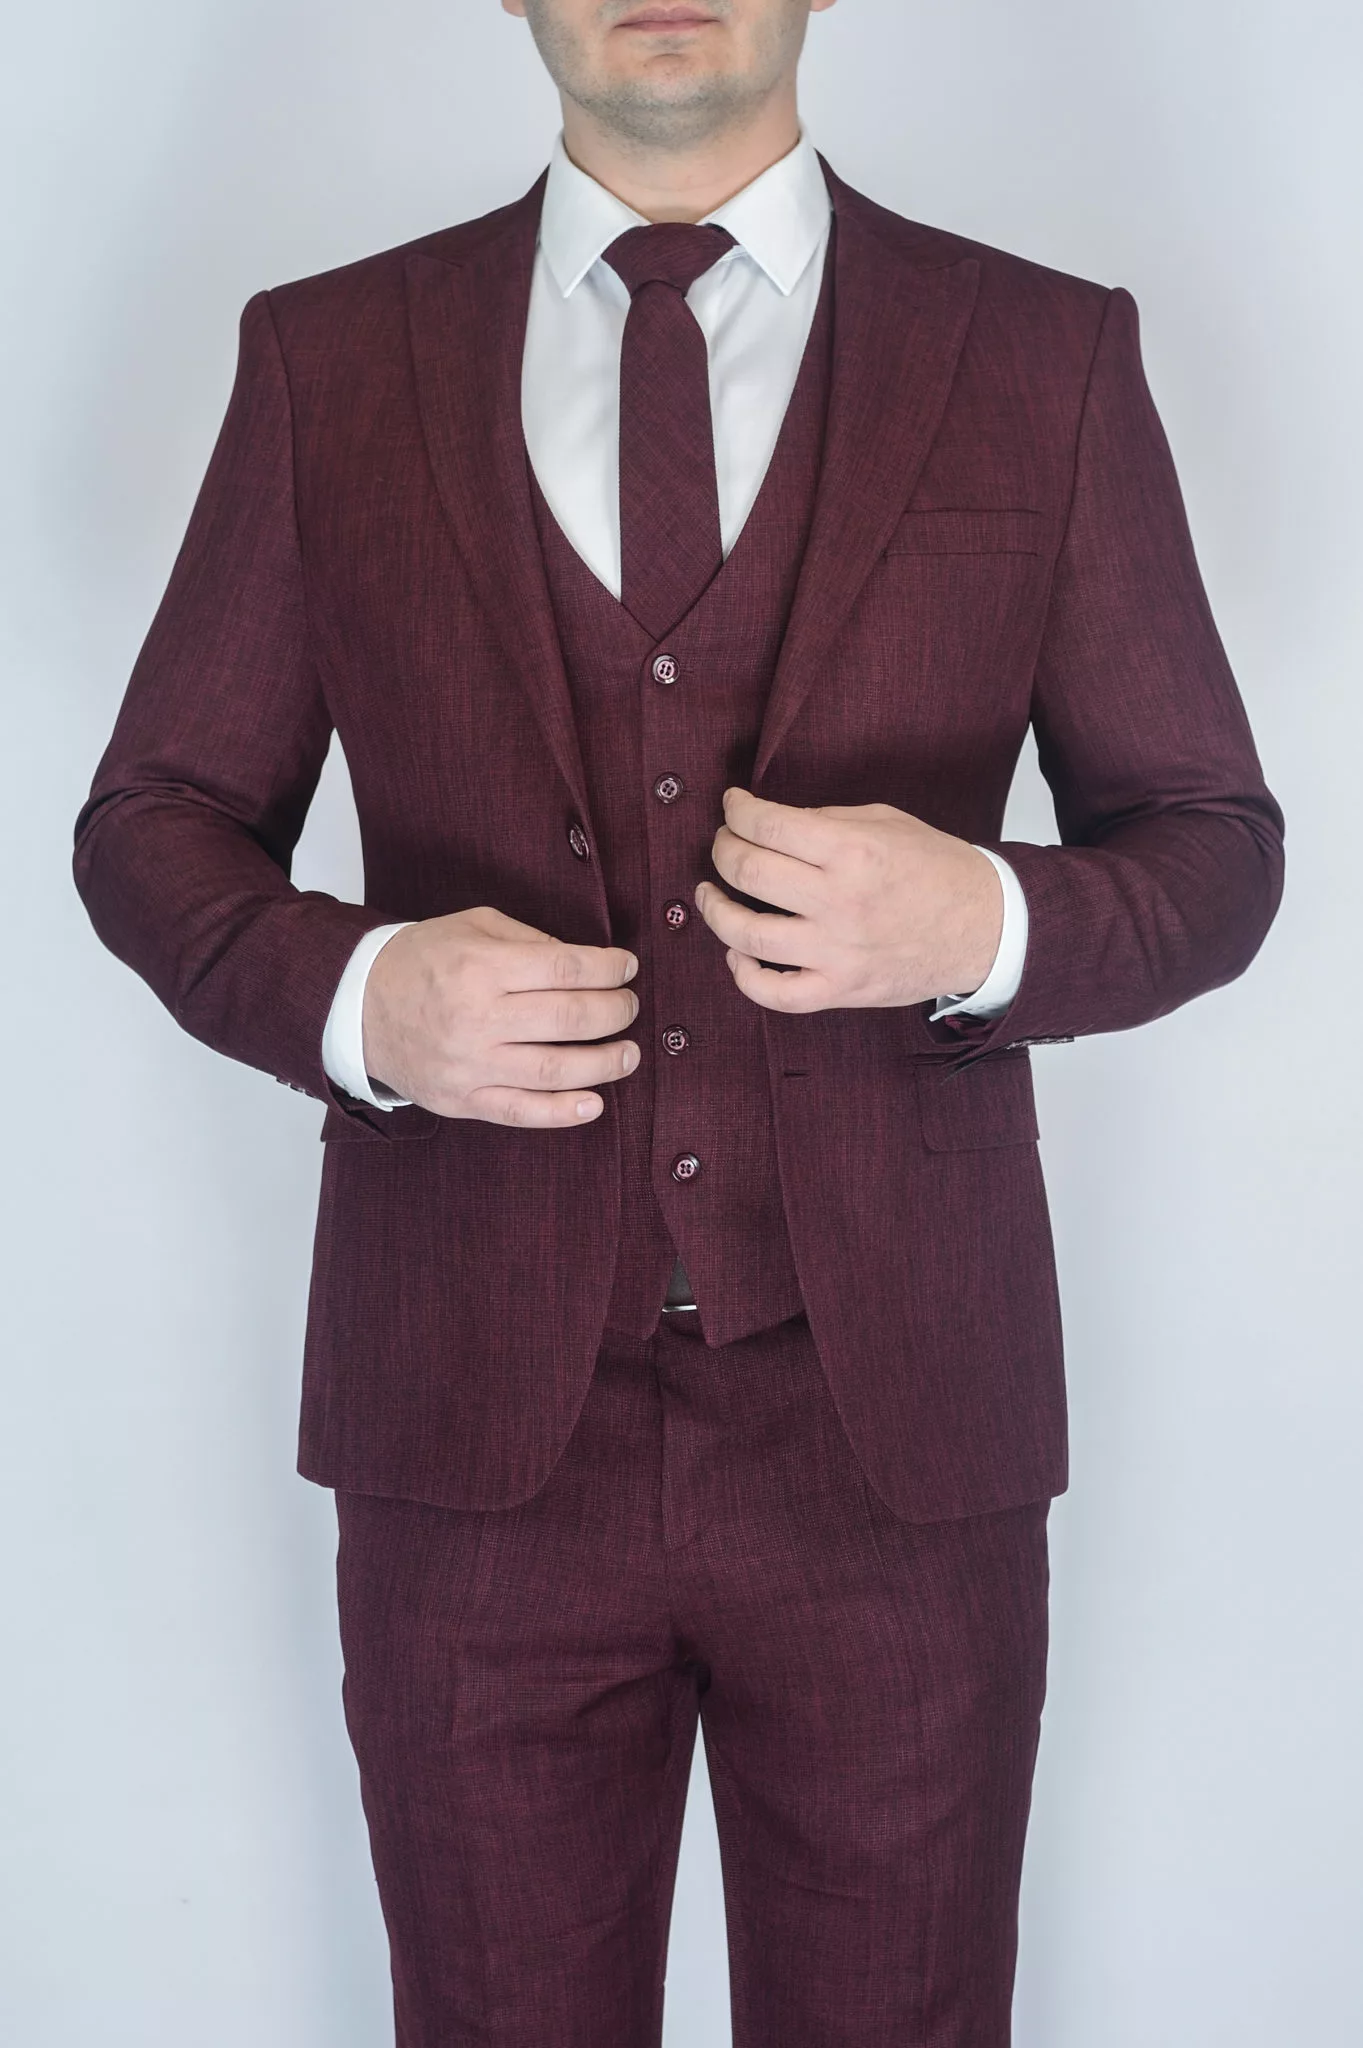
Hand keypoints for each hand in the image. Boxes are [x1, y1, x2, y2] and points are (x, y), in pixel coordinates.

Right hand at [361, 906, 639, 1124]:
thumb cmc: (422, 961)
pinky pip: (522, 1110)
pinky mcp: (463, 1098)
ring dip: (604, 1063)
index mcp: (481, 966)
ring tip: (628, 1054)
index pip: (565, 967)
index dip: (608, 968)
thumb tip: (584, 963)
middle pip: (569, 1018)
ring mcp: (470, 1063)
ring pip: (554, 1069)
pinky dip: (563, 1111)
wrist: (358, 1007)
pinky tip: (595, 1103)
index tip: (627, 967)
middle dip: (615, 1011)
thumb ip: (529, 941)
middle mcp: (477, 1016)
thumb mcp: (471, 928)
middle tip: (629, 1007)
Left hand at [694, 788, 1002, 1012]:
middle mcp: (840, 901)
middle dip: (722, 851)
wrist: (984, 927)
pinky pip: (775, 994)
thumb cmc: (936, 870)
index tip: (732, 807)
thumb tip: (769, 825)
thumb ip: (825, 822)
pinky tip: (738, 954)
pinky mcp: (841, 989)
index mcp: (853, 851)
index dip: (737, 811)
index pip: (768, 825)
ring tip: (711, 896)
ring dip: (716, 911)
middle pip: (748, 873)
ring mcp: (837, 951)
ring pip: (747, 936)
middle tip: (724, 845)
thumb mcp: (886, 823)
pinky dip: (745, 976)